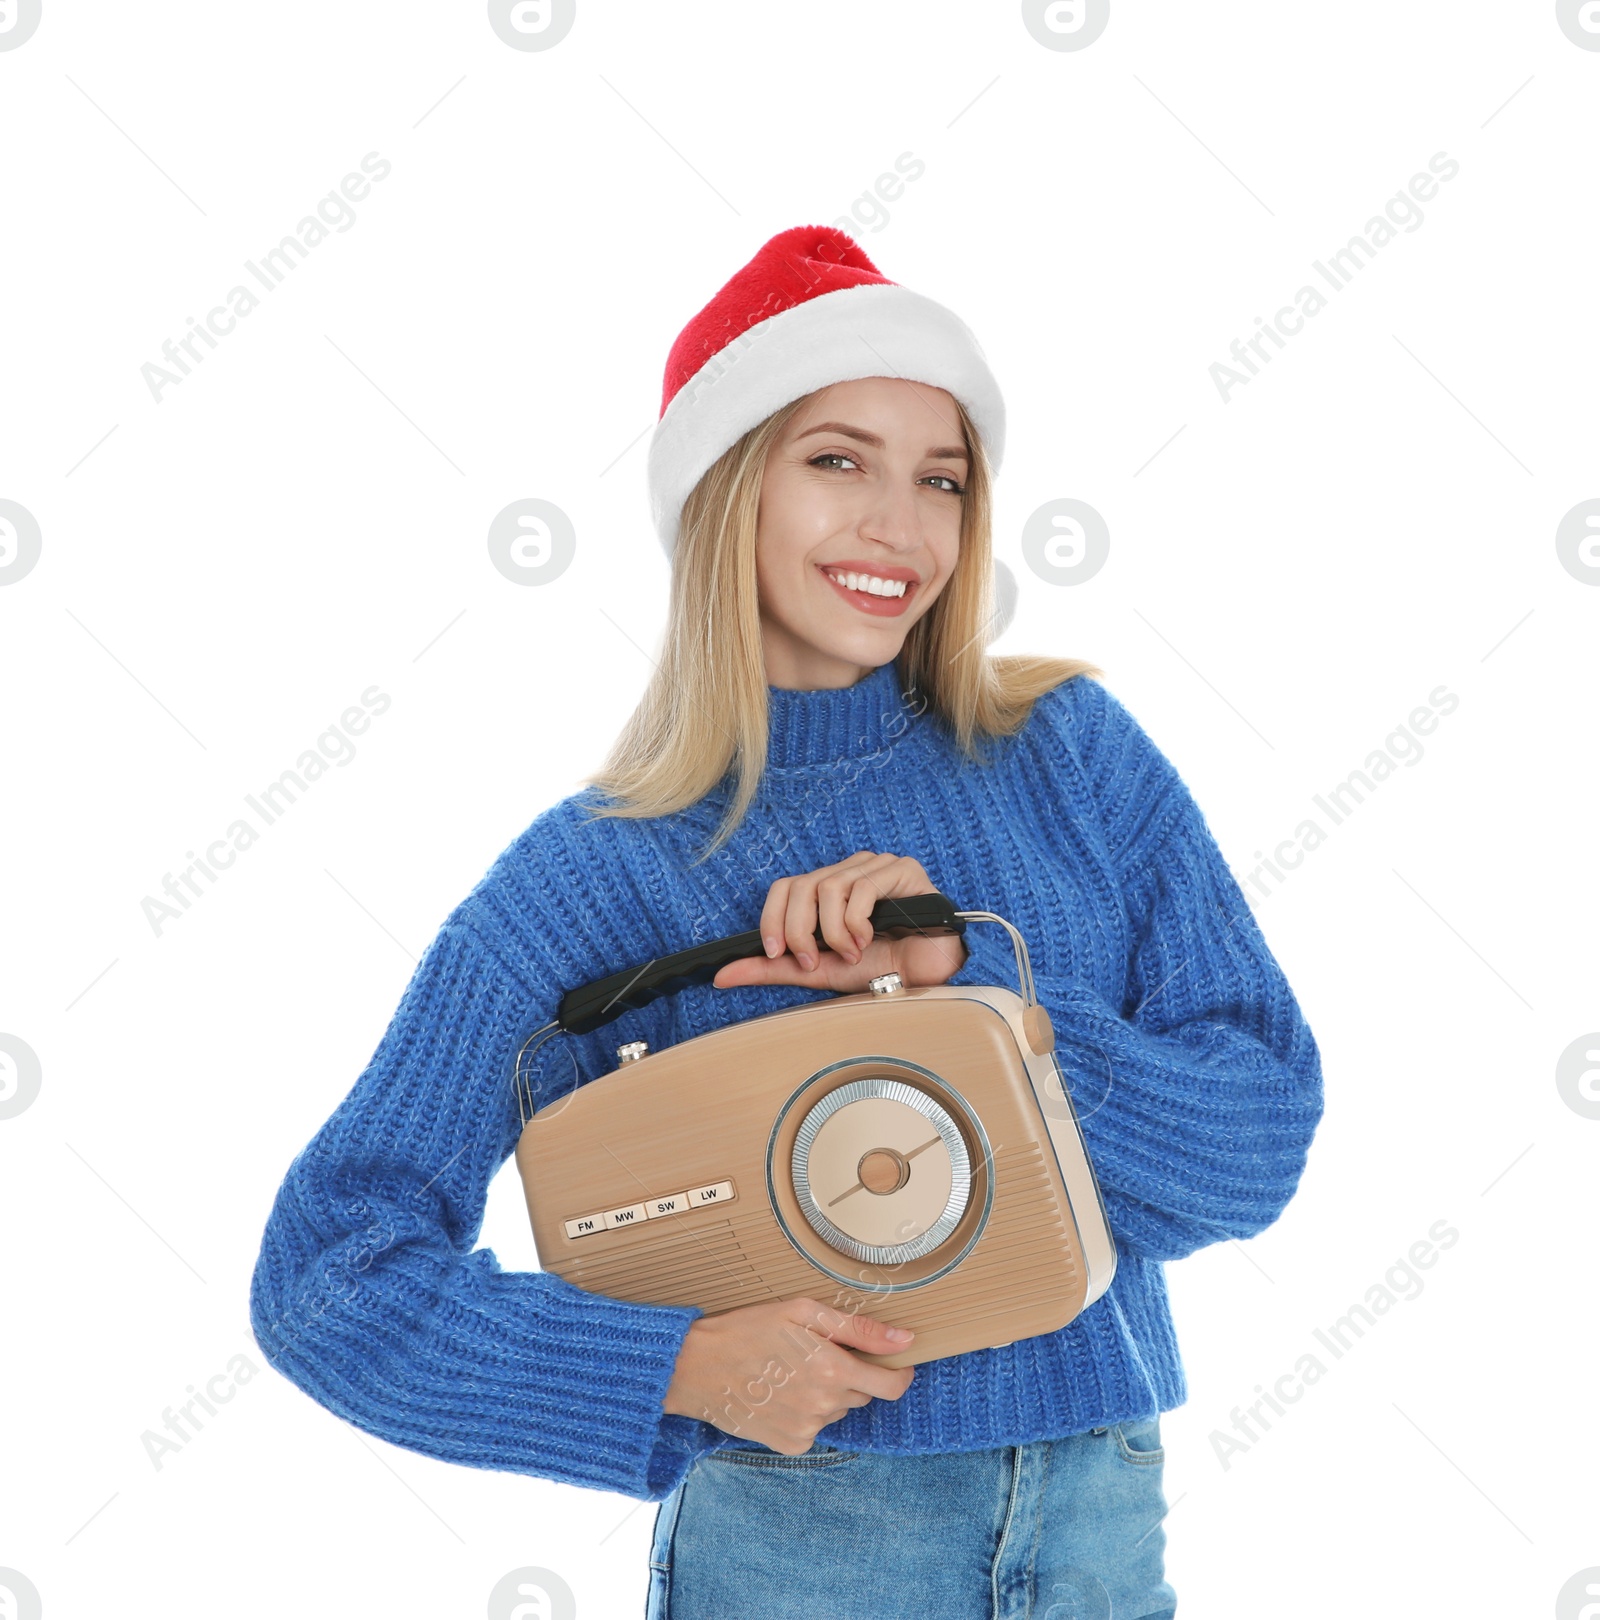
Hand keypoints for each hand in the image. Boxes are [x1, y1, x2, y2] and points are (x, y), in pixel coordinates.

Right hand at [661, 1296, 916, 1452]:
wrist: (696, 1366)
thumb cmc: (748, 1329)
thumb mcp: (802, 1312)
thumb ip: (858, 1328)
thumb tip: (905, 1339)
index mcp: (831, 1369)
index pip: (891, 1385)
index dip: (900, 1374)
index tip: (897, 1363)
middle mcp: (823, 1404)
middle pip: (861, 1393)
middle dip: (851, 1374)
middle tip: (817, 1352)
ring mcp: (806, 1429)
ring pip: (837, 1409)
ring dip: (827, 1392)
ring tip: (791, 1369)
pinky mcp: (789, 1444)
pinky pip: (815, 1427)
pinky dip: (806, 1411)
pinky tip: (780, 1392)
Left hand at [711, 852, 967, 995]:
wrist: (928, 976)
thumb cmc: (880, 968)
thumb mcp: (816, 972)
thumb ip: (772, 969)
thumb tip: (721, 975)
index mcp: (827, 889)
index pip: (784, 887)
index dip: (772, 919)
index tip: (777, 953)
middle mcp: (848, 871)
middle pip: (801, 886)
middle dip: (799, 931)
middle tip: (813, 960)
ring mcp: (875, 867)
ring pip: (828, 888)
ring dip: (833, 932)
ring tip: (851, 952)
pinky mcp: (901, 870)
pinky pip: (862, 888)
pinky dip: (856, 922)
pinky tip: (867, 940)